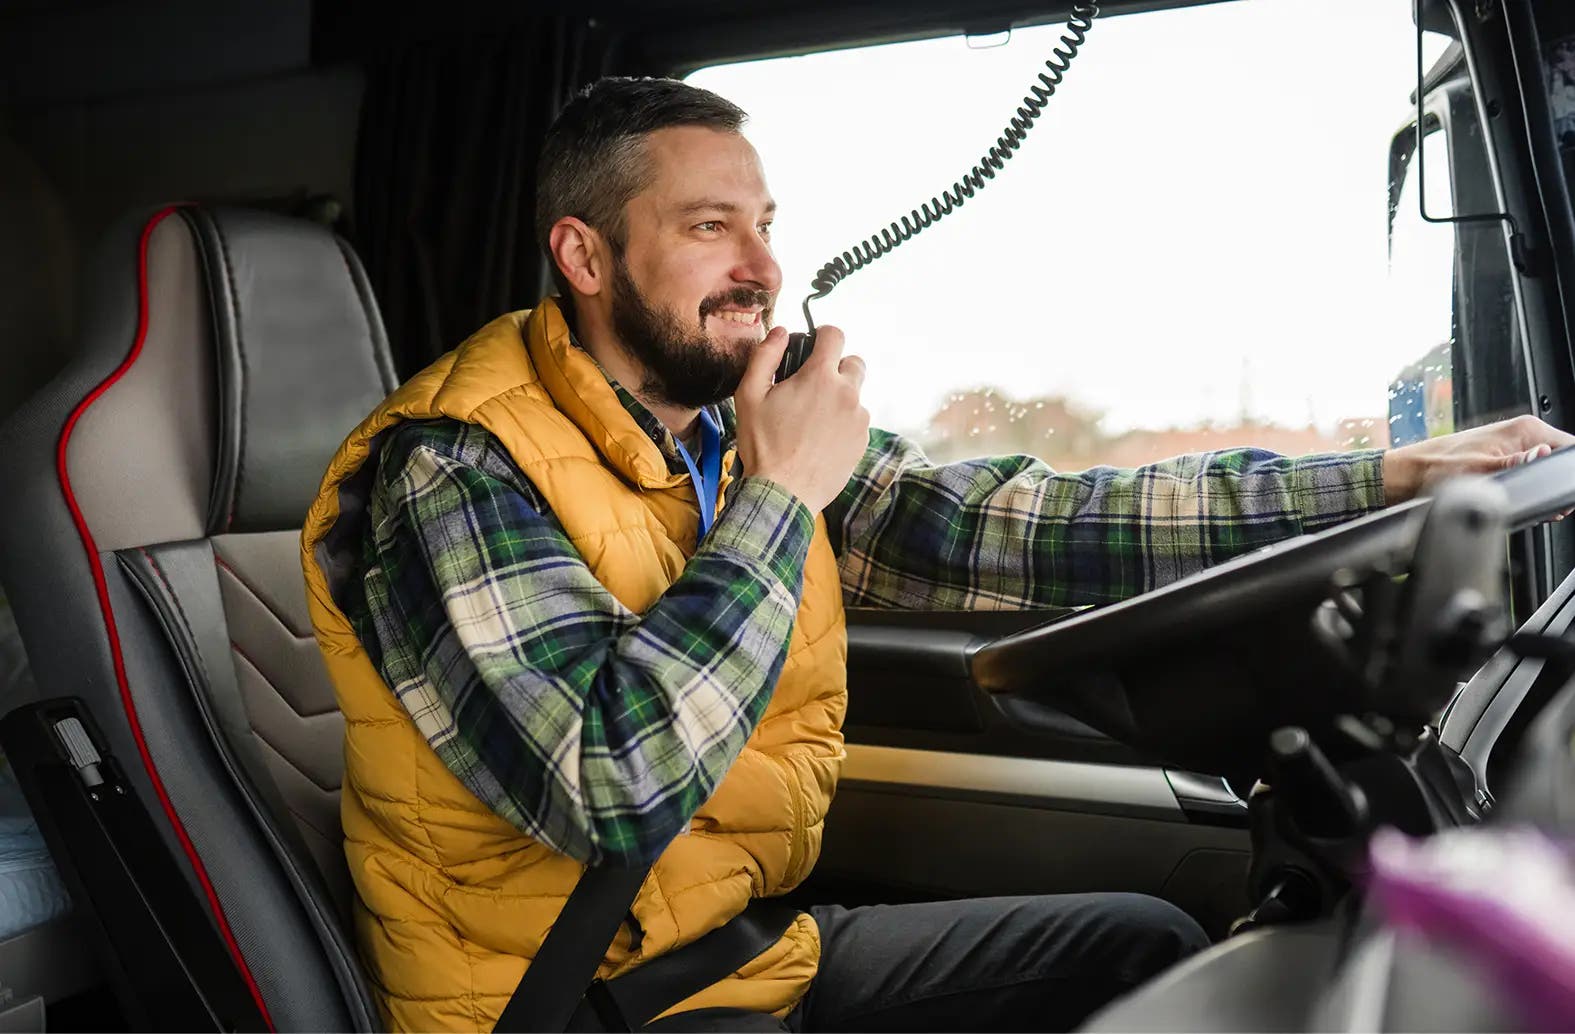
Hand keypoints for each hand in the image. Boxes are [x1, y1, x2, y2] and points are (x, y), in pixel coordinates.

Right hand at [733, 325, 869, 512]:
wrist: (783, 493)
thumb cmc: (763, 445)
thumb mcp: (749, 395)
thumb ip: (765, 356)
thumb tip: (781, 332)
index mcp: (820, 377)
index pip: (835, 335)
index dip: (823, 335)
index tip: (813, 346)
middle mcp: (847, 393)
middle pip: (854, 362)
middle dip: (836, 367)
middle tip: (812, 386)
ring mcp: (858, 419)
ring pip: (855, 394)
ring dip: (839, 398)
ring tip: (812, 419)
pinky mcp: (862, 441)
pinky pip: (857, 421)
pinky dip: (843, 423)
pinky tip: (820, 439)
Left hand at [1382, 414, 1574, 502]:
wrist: (1409, 475)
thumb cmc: (1436, 468)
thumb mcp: (1482, 470)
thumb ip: (1517, 464)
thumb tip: (1542, 455)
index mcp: (1523, 429)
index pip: (1568, 446)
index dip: (1568, 471)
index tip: (1565, 494)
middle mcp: (1519, 434)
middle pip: (1557, 458)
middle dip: (1556, 482)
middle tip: (1552, 508)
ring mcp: (1511, 447)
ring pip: (1543, 468)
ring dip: (1541, 487)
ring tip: (1535, 507)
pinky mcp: (1500, 459)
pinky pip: (1527, 472)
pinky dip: (1528, 487)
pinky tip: (1520, 500)